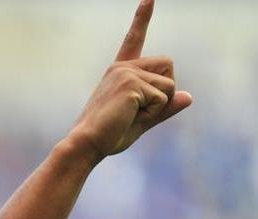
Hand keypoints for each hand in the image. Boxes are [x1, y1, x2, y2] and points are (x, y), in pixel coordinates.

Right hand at [66, 0, 191, 160]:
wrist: (86, 144)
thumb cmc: (108, 135)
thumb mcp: (141, 120)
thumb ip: (164, 107)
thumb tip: (188, 97)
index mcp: (120, 71)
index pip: (134, 39)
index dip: (142, 17)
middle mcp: (122, 67)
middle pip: (169, 66)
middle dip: (164, 91)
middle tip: (139, 110)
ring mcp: (126, 73)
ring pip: (169, 84)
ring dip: (159, 105)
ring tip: (131, 115)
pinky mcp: (131, 84)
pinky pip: (162, 97)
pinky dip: (152, 113)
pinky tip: (130, 117)